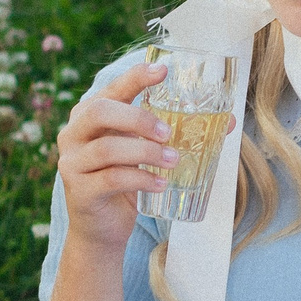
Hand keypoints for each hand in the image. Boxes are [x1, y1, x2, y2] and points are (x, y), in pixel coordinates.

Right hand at [55, 61, 177, 252]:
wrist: (100, 229)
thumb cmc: (124, 181)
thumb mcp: (143, 152)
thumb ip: (171, 133)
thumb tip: (228, 123)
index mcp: (89, 115)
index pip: (111, 88)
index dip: (134, 77)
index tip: (163, 71)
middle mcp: (73, 134)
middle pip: (100, 111)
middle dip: (138, 118)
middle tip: (168, 132)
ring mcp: (72, 163)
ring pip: (107, 148)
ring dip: (145, 152)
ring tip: (173, 160)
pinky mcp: (80, 191)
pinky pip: (112, 179)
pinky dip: (141, 179)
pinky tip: (161, 184)